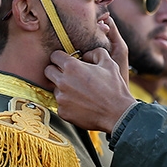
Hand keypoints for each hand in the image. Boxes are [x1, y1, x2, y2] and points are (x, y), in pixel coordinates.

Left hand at [45, 19, 136, 133]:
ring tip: (79, 92)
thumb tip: (85, 55)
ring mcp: (61, 98)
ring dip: (63, 88)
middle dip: (56, 70)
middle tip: (67, 74)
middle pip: (48, 71)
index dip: (60, 57)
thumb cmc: (114, 88)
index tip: (66, 61)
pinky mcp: (62, 112)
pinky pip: (60, 104)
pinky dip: (68, 103)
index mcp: (72, 67)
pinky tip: (80, 104)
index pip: (54, 56)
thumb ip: (95, 53)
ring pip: (54, 88)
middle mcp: (62, 82)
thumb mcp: (109, 63)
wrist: (118, 114)